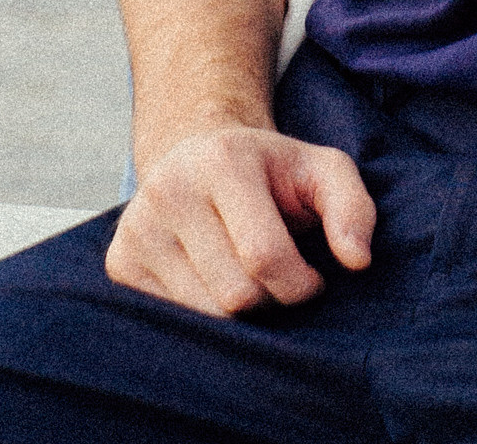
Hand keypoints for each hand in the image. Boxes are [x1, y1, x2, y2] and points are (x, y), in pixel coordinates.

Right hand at [107, 118, 373, 316]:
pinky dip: (202, 318)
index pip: (265, 257)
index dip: (300, 284)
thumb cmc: (270, 172)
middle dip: (269, 301)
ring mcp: (137, 228)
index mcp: (223, 160)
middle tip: (274, 277)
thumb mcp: (321, 170)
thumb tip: (357, 261)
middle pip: (234, 296)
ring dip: (237, 315)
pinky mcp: (119, 262)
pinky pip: (172, 324)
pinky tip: (210, 282)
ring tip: (244, 277)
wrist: (198, 153)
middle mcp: (169, 189)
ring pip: (203, 318)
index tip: (311, 276)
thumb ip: (352, 206)